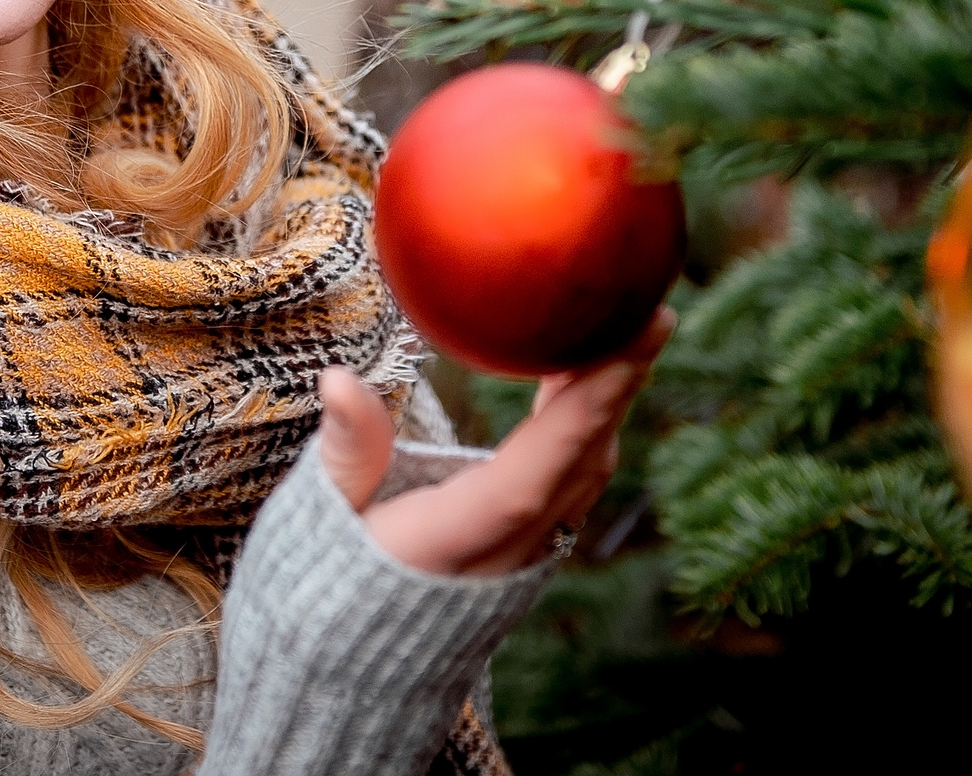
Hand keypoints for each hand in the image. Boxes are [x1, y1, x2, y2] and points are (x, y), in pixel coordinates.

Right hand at [316, 311, 672, 576]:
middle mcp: (500, 558)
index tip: (631, 349)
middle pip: (577, 467)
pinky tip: (579, 371)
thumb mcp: (323, 513)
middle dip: (619, 389)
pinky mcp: (531, 550)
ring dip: (608, 401)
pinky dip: (589, 424)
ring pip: (585, 474)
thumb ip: (345, 450)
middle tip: (648, 313)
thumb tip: (338, 379)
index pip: (529, 478)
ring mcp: (524, 559)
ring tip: (615, 325)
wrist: (348, 659)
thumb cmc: (327, 575)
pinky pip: (576, 480)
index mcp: (445, 547)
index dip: (584, 412)